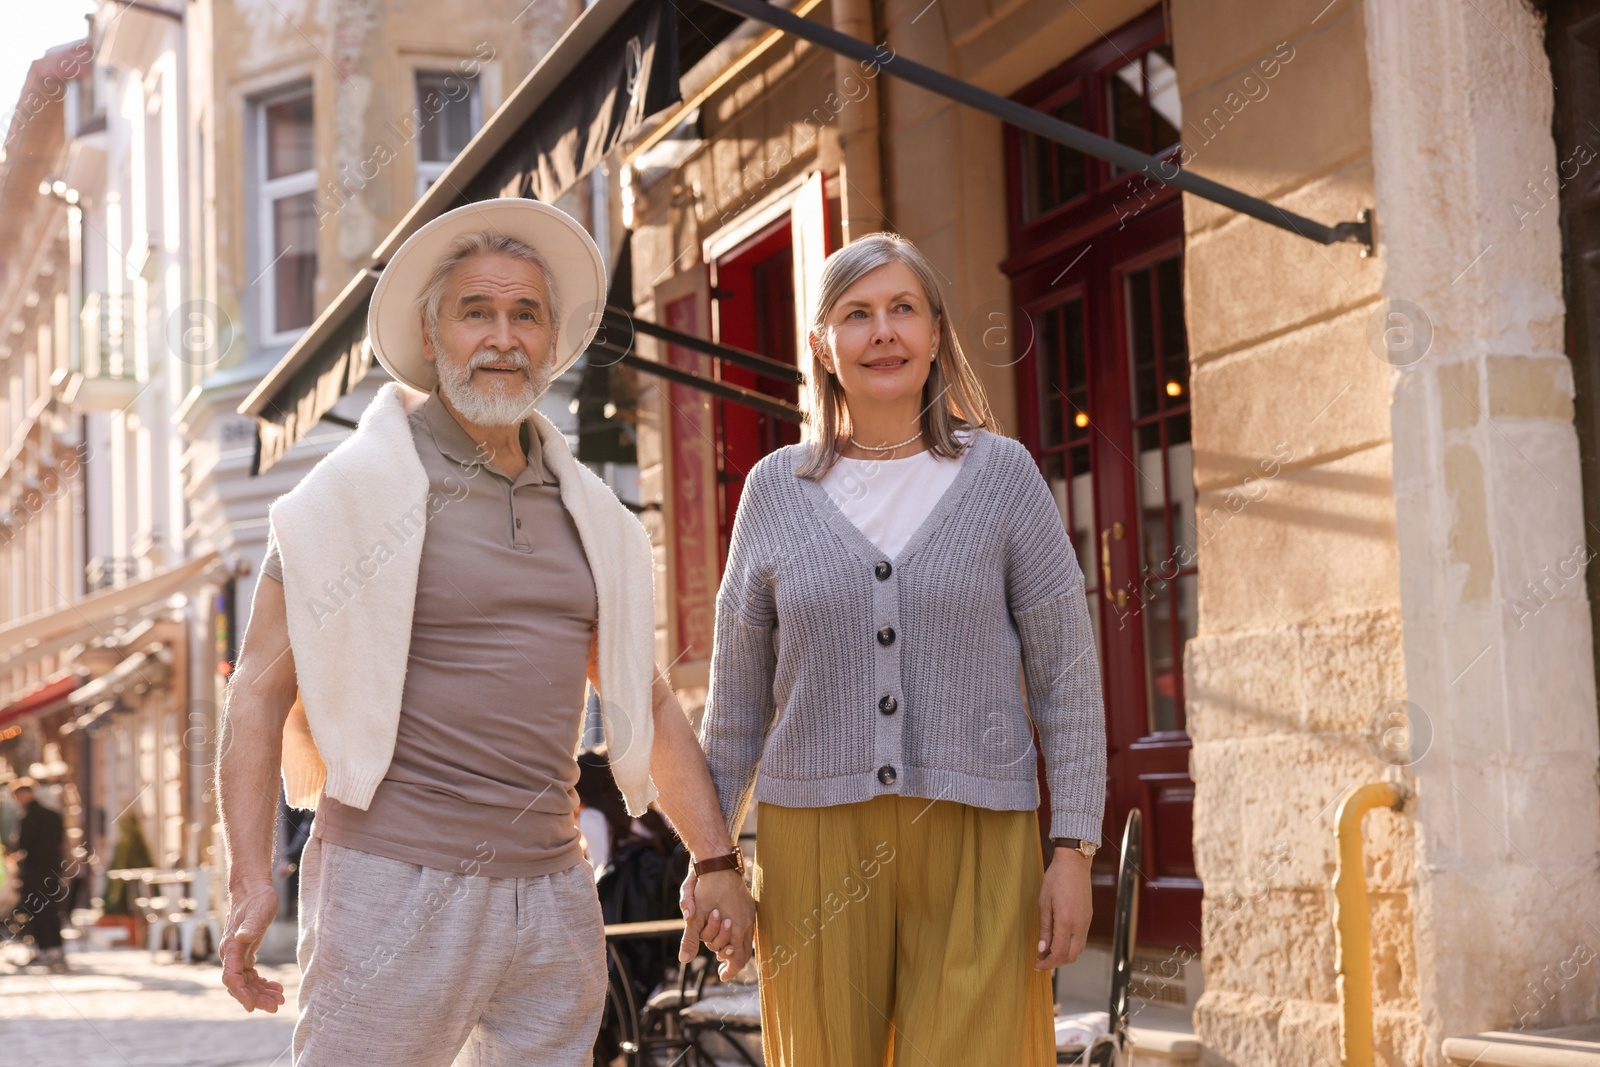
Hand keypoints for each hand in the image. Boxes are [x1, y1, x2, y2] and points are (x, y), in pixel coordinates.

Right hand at [220, 877, 285, 1012]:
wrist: (254, 889)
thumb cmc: (257, 898)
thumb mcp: (259, 910)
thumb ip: (250, 925)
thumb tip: (242, 937)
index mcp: (232, 947)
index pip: (231, 977)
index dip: (241, 994)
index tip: (252, 1007)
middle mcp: (231, 954)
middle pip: (239, 984)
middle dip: (256, 997)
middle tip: (277, 1005)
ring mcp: (238, 955)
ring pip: (246, 982)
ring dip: (261, 993)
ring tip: (280, 998)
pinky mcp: (245, 953)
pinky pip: (250, 975)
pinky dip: (261, 983)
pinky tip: (275, 987)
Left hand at [678, 868, 755, 978]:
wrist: (718, 863)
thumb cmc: (706, 888)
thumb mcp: (696, 916)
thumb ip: (691, 939)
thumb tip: (684, 960)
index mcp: (737, 928)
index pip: (738, 959)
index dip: (730, 971)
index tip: (721, 976)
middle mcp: (747, 923)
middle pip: (744, 953)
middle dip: (731, 960)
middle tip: (720, 965)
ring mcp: (750, 913)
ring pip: (746, 940)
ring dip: (733, 946)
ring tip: (721, 949)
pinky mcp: (749, 906)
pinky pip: (747, 927)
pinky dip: (738, 935)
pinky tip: (728, 933)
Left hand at [1036, 848, 1091, 969]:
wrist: (1074, 864)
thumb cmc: (1055, 880)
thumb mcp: (1044, 903)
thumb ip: (1045, 929)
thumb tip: (1042, 949)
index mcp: (1066, 922)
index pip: (1059, 953)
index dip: (1047, 963)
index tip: (1036, 965)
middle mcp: (1080, 925)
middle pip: (1071, 956)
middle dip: (1056, 963)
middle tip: (1040, 960)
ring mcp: (1086, 922)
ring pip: (1078, 950)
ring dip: (1064, 956)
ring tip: (1048, 951)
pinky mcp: (1088, 918)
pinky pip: (1081, 940)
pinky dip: (1070, 946)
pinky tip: (1058, 941)